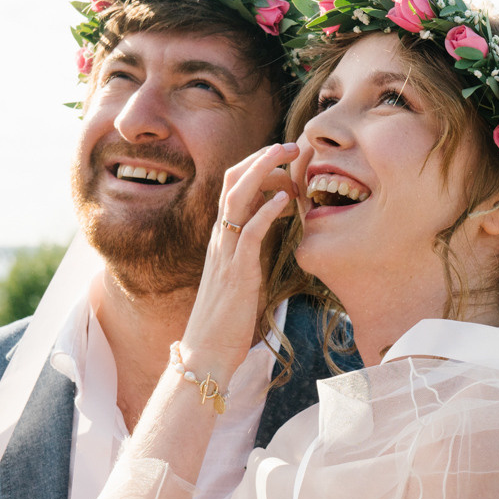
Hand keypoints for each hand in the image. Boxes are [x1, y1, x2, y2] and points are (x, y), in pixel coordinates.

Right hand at [176, 142, 302, 380]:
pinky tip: (285, 200)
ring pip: (236, 198)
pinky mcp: (237, 272)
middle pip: (232, 181)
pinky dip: (266, 212)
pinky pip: (249, 233)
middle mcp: (220, 239)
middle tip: (292, 145)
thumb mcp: (240, 276)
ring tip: (288, 157)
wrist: (206, 353)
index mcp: (221, 239)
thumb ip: (250, 251)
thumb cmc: (225, 320)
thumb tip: (266, 233)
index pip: (233, 187)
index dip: (257, 166)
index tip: (285, 157)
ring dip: (263, 172)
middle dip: (262, 157)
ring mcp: (225, 253)